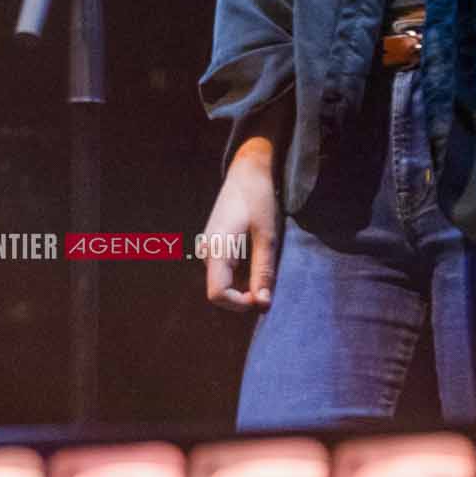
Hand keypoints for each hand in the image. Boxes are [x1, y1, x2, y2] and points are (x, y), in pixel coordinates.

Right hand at [203, 136, 280, 311]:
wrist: (247, 171)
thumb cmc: (259, 200)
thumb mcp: (267, 237)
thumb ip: (263, 271)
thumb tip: (263, 304)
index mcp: (217, 249)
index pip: (217, 294)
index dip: (239, 304)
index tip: (262, 298)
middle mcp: (207, 251)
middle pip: (218, 291)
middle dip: (242, 297)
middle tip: (268, 287)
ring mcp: (208, 246)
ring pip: (221, 282)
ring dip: (242, 286)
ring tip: (264, 271)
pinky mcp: (214, 243)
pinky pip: (223, 271)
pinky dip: (239, 276)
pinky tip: (256, 260)